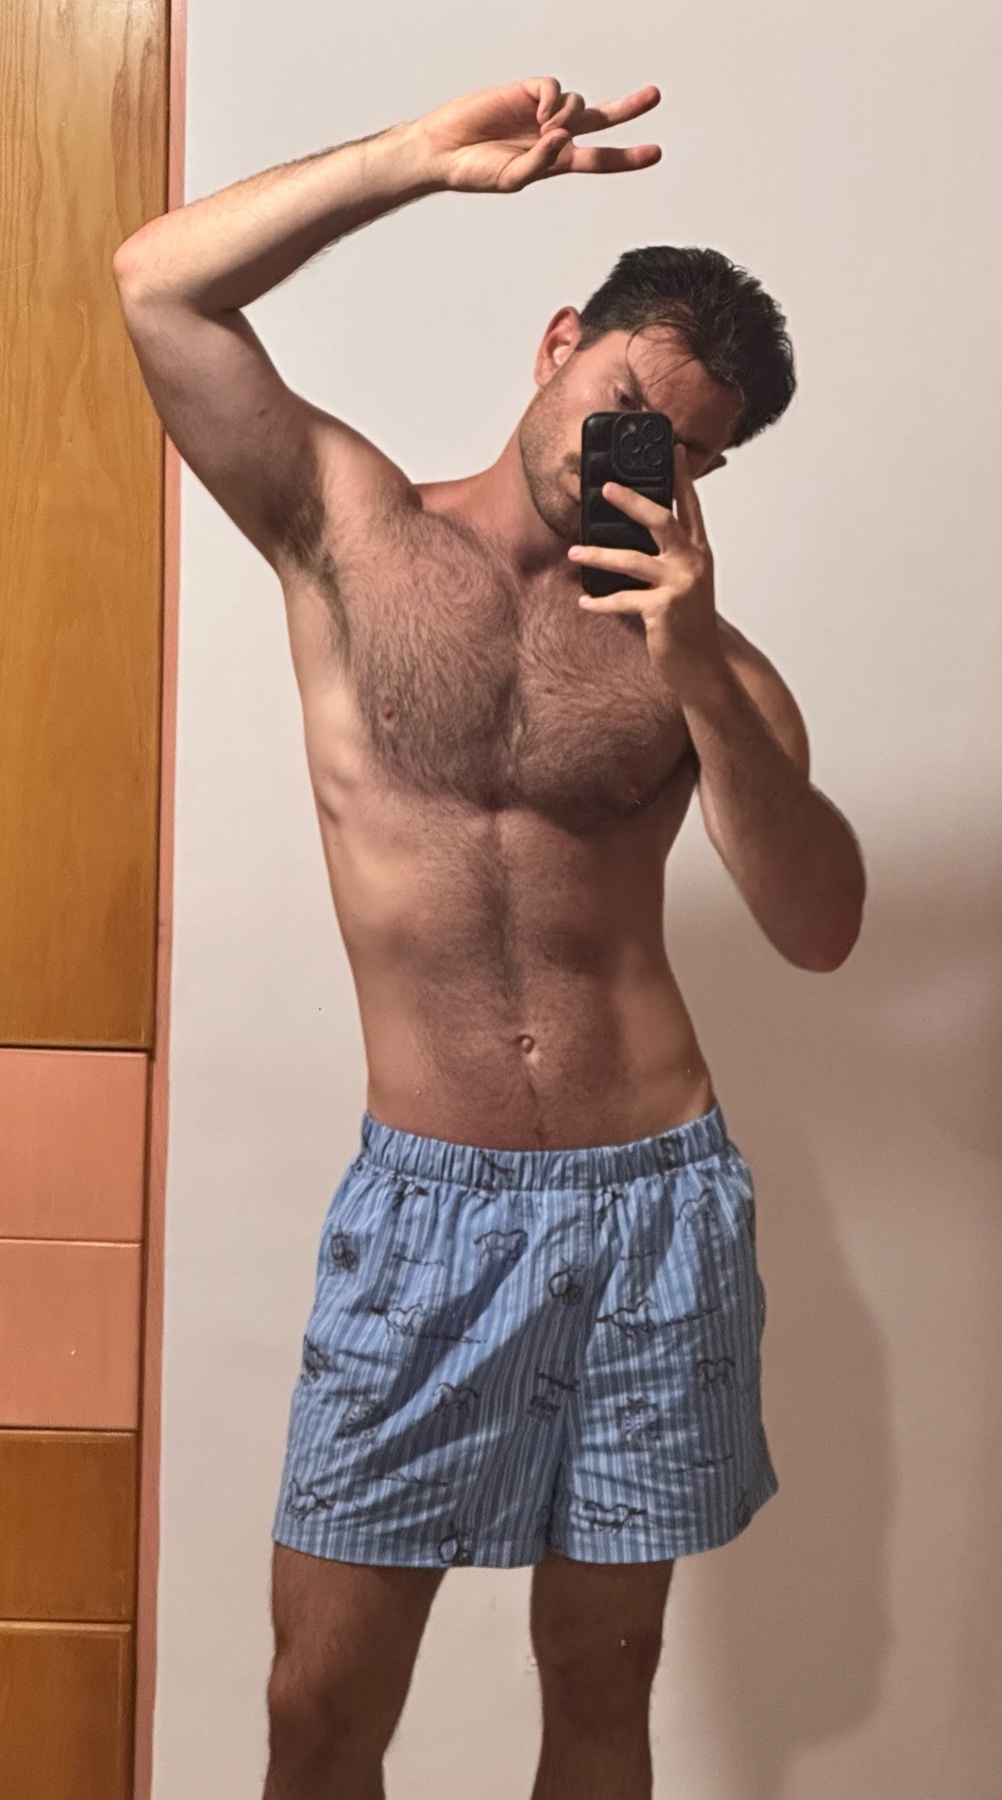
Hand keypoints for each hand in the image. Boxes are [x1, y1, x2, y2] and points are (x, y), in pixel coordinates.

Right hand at [417, 76, 660, 193]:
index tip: (656, 153)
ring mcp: (540, 111)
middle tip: (654, 96)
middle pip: (601, 118)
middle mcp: (554, 134)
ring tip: (543, 128)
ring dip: (567, 116)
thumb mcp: (513, 179)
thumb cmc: (475, 172)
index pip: (600, 158)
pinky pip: (553, 87)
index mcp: (556, 162)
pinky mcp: (524, 91)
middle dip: (628, 108)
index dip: (628, 157)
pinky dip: (551, 99)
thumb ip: (541, 162)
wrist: (443, 151)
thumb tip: (563, 135)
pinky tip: (538, 112)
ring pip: (577, 104)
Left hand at [567, 445, 726, 702]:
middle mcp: (693, 564)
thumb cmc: (689, 626)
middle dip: (631, 501)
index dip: (680, 478)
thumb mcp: (684, 586)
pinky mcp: (663, 611)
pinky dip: (601, 602)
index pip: (689, 507)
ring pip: (632, 560)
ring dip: (599, 554)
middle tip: (606, 487)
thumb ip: (667, 560)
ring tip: (574, 551)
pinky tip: (584, 601)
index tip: (669, 450)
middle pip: (661, 520)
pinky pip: (623, 600)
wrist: (704, 668)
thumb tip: (631, 540)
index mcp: (698, 553)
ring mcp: (679, 586)